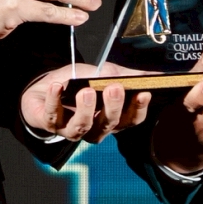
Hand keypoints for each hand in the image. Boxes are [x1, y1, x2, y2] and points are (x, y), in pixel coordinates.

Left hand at [20, 62, 151, 143]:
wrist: (45, 88)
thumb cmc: (78, 83)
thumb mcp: (104, 74)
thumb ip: (127, 76)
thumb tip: (157, 75)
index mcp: (111, 118)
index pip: (131, 120)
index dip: (138, 109)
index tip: (144, 92)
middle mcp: (94, 128)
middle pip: (108, 124)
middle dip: (113, 107)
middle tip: (114, 88)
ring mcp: (72, 129)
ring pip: (82, 126)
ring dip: (85, 109)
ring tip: (86, 91)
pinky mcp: (50, 124)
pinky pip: (53, 116)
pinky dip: (54, 100)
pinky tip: (58, 87)